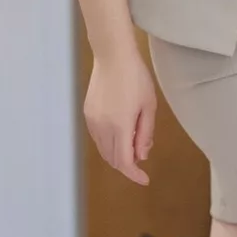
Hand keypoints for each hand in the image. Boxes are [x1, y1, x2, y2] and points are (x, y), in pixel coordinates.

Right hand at [84, 46, 155, 184]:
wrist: (113, 56)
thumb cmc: (136, 78)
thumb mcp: (148, 106)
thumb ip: (145, 133)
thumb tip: (142, 155)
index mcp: (119, 126)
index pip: (124, 162)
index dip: (134, 174)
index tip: (145, 180)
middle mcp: (102, 127)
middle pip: (112, 159)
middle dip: (127, 165)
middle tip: (141, 161)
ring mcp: (92, 120)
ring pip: (103, 150)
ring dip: (117, 155)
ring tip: (133, 145)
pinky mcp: (88, 113)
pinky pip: (97, 138)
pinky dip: (109, 144)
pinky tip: (121, 135)